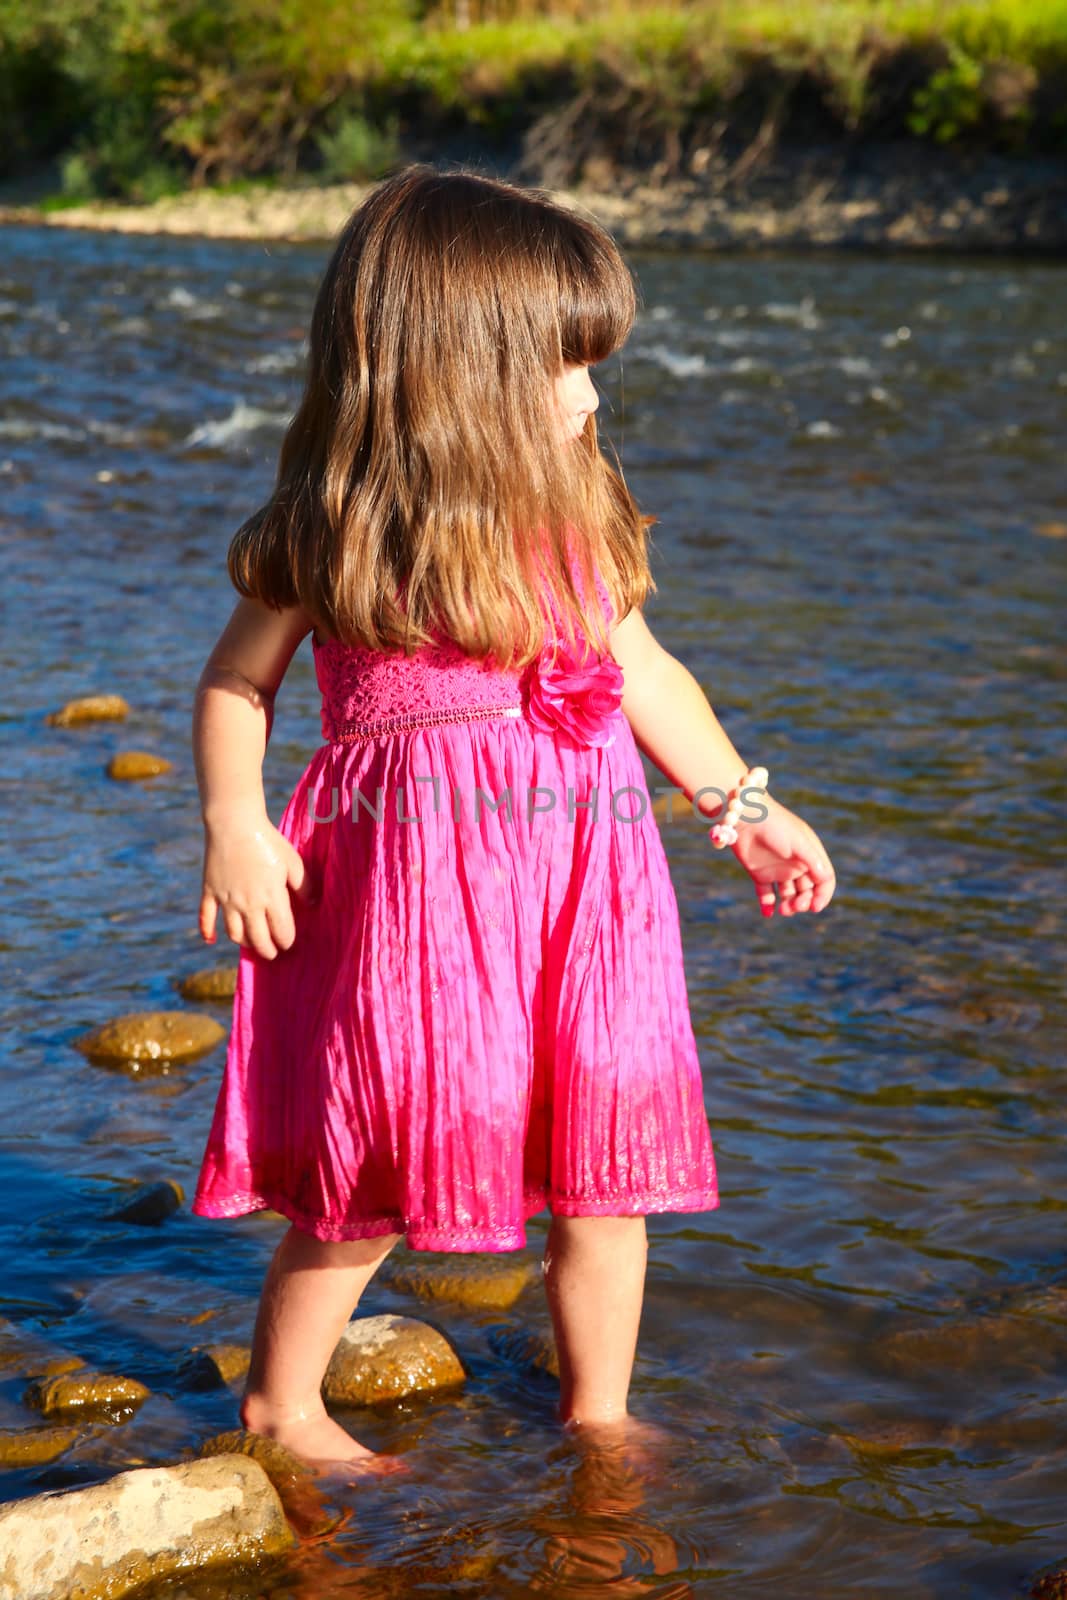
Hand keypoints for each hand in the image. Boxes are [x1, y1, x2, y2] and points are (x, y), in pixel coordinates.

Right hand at [198, 812, 316, 958]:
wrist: (234, 823)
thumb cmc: (268, 841)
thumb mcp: (293, 862)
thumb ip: (304, 886)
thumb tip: (312, 904)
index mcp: (272, 897)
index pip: (282, 932)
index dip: (287, 941)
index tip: (289, 943)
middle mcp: (249, 904)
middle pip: (258, 940)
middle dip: (267, 950)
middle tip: (272, 952)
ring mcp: (227, 900)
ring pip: (234, 934)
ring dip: (244, 943)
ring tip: (251, 943)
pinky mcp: (210, 892)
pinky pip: (205, 919)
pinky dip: (207, 932)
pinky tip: (211, 940)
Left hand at [729, 792, 835, 917]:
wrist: (745, 816)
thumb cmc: (776, 825)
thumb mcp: (800, 843)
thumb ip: (814, 862)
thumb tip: (825, 882)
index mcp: (811, 855)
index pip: (824, 880)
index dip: (823, 895)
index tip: (815, 907)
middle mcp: (796, 864)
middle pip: (807, 891)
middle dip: (805, 902)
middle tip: (796, 906)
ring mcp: (778, 870)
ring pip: (789, 895)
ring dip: (789, 905)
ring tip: (784, 909)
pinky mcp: (759, 873)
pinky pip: (766, 895)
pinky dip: (768, 906)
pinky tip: (768, 913)